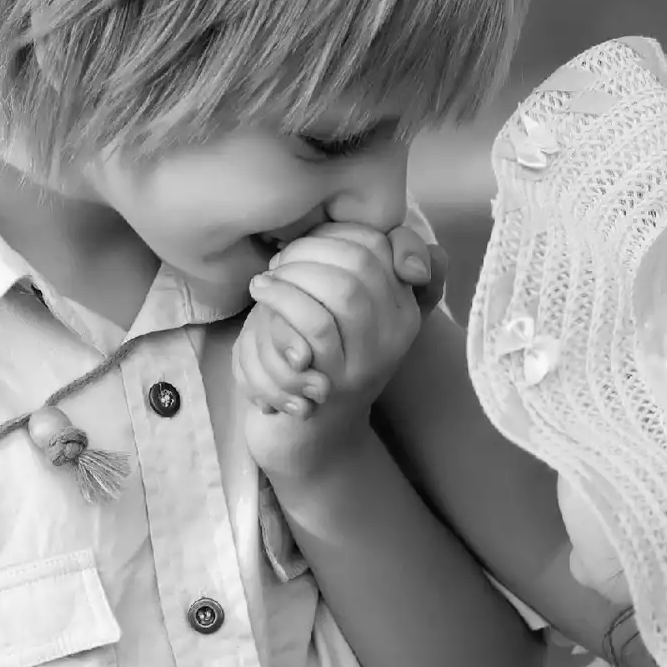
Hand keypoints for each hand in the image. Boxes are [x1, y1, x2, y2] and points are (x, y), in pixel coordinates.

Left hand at [234, 224, 443, 477]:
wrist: (309, 436)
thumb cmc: (320, 360)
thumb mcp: (346, 308)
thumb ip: (371, 267)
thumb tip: (402, 246)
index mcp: (406, 307)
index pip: (385, 243)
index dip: (338, 231)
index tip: (306, 245)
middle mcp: (397, 334)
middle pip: (362, 262)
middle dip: (311, 249)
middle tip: (279, 261)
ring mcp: (369, 360)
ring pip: (343, 290)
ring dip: (294, 273)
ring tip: (266, 279)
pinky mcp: (336, 383)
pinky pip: (314, 325)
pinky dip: (282, 298)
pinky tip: (260, 293)